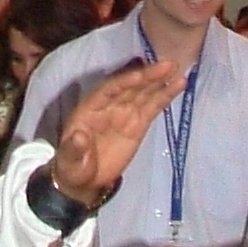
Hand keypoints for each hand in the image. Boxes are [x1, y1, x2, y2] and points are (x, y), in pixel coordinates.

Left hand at [52, 58, 185, 207]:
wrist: (85, 181)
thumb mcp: (69, 161)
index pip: (107, 90)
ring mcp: (125, 113)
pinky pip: (153, 107)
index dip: (123, 82)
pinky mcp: (138, 124)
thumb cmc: (73, 167)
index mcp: (89, 109)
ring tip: (175, 69)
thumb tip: (79, 137)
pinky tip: (178, 85)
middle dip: (147, 76)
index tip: (140, 75)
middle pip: (129, 87)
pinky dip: (165, 96)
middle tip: (167, 65)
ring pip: (143, 93)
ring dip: (159, 81)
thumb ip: (73, 149)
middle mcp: (108, 106)